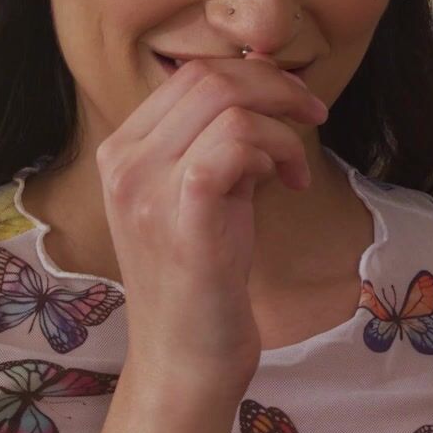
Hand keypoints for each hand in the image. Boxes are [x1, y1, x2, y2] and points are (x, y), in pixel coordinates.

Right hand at [95, 56, 327, 399]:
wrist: (185, 359)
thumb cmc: (202, 278)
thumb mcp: (202, 194)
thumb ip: (219, 142)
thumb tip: (267, 85)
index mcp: (121, 151)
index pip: (189, 74)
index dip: (252, 73)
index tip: (291, 101)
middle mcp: (123, 163)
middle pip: (208, 77)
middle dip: (275, 86)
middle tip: (311, 115)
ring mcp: (146, 188)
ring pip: (228, 105)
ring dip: (281, 126)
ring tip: (292, 169)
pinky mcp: (183, 214)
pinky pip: (237, 142)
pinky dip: (276, 151)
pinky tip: (286, 184)